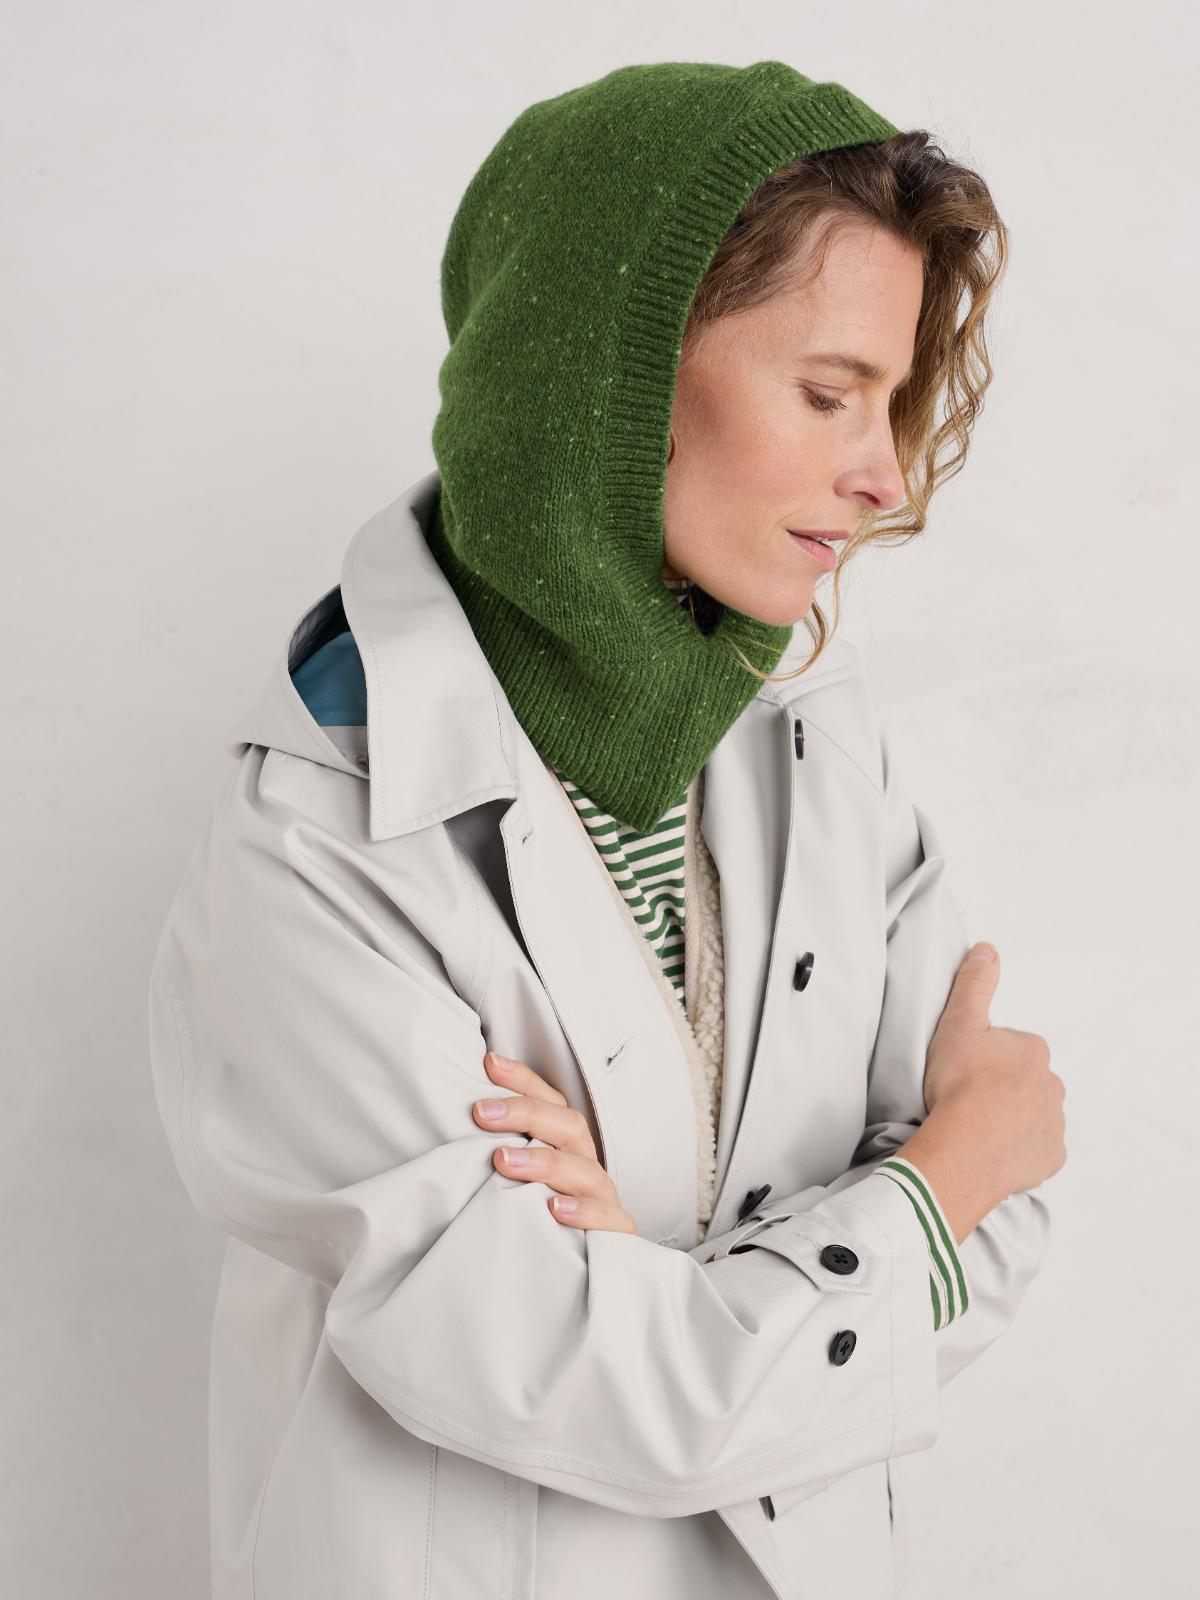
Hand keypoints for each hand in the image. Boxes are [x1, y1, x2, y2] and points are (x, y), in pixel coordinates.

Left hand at [472, 1051, 639, 1235]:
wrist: (585, 1267)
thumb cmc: (541, 1211)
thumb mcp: (521, 1176)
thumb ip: (502, 1147)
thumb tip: (462, 1114)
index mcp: (567, 1143)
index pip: (550, 1101)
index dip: (523, 1080)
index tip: (489, 1064)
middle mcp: (586, 1163)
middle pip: (568, 1126)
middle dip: (526, 1114)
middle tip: (482, 1112)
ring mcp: (602, 1197)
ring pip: (584, 1170)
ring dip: (544, 1162)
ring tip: (504, 1160)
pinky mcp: (615, 1233)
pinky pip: (608, 1219)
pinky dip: (583, 1211)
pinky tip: (554, 1208)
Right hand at [923, 943, 1066, 1199]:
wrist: (967, 1149)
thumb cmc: (960, 1084)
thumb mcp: (959, 1023)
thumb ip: (974, 984)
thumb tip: (987, 949)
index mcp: (1033, 1050)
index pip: (1012, 1047)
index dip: (985, 1057)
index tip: (964, 1070)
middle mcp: (1053, 1085)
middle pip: (1027, 1081)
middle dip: (1004, 1088)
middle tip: (968, 1099)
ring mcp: (1054, 1124)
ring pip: (1034, 1115)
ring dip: (1012, 1118)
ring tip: (977, 1127)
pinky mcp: (1050, 1158)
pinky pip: (1037, 1150)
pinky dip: (1019, 1150)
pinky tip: (994, 1150)